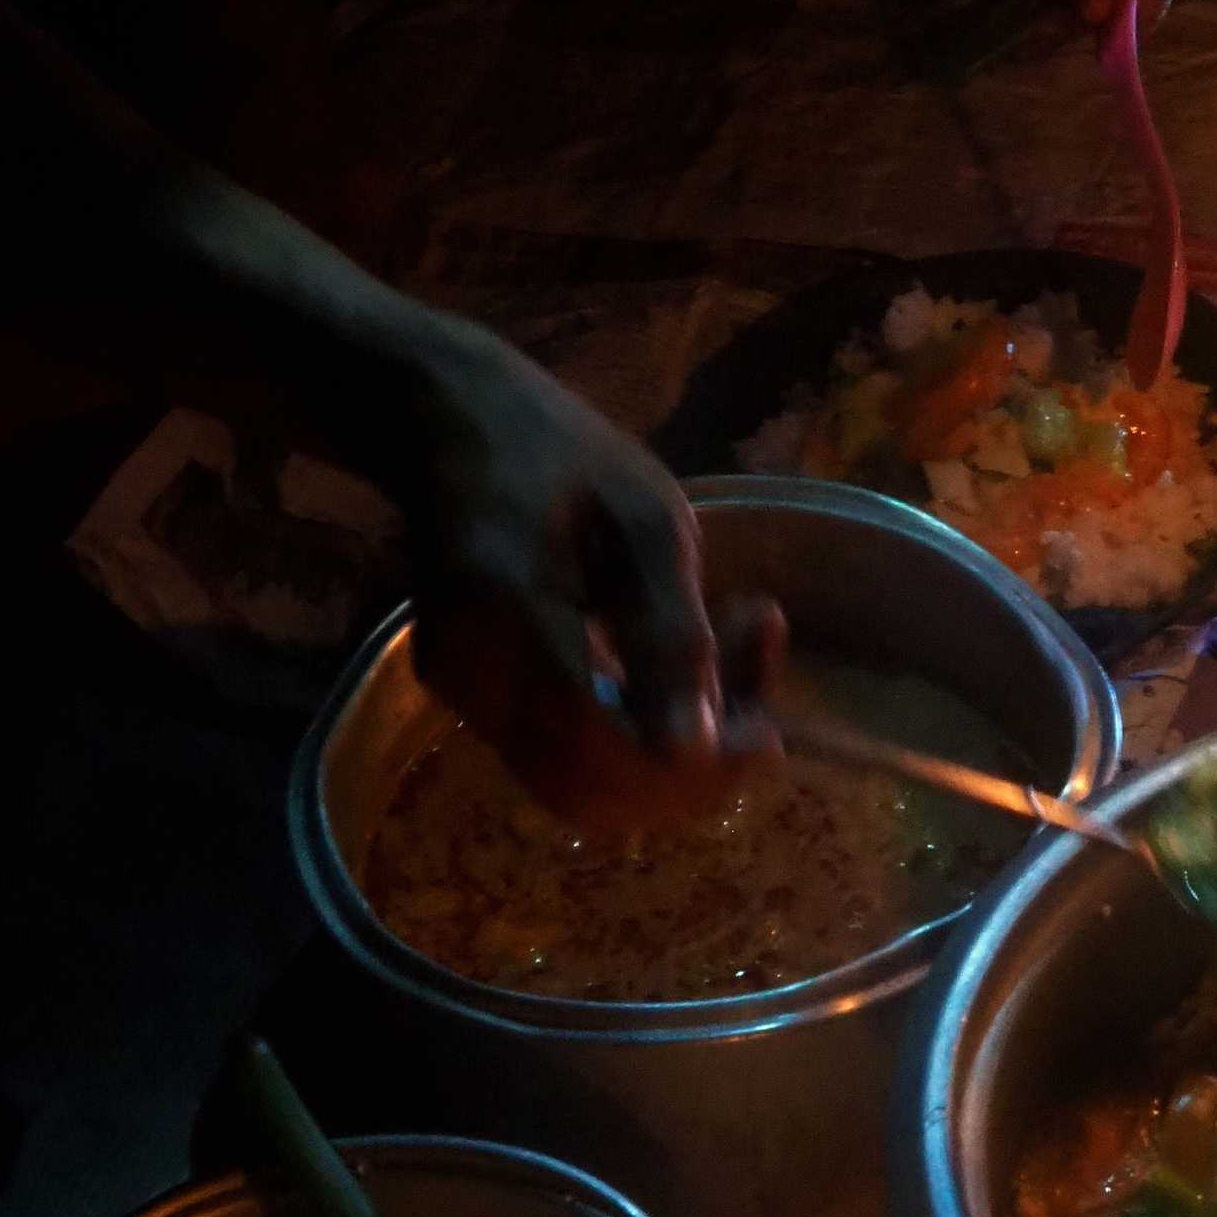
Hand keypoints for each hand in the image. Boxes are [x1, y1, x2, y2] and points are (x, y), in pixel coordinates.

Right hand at [390, 318, 780, 820]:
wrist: (447, 425)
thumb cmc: (562, 453)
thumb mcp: (647, 516)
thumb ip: (670, 632)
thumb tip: (694, 749)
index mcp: (517, 618)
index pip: (613, 752)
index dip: (701, 765)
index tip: (769, 728)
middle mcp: (474, 677)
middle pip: (596, 791)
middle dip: (692, 769)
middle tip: (753, 698)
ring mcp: (459, 694)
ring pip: (577, 786)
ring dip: (663, 756)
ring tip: (717, 672)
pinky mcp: (462, 698)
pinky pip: (554, 756)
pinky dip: (624, 737)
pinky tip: (658, 672)